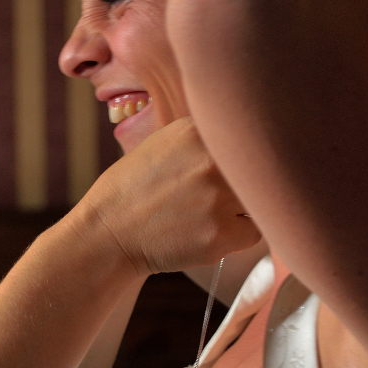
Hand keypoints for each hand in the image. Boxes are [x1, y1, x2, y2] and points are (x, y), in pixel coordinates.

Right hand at [73, 118, 258, 275]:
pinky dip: (238, 236)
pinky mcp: (221, 235)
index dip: (245, 151)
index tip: (235, 164)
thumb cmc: (133, 190)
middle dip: (245, 181)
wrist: (108, 234)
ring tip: (209, 213)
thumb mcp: (162, 144)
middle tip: (220, 193)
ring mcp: (217, 199)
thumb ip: (202, 138)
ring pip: (259, 200)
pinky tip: (208, 232)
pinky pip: (254, 233)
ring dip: (244, 208)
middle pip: (258, 166)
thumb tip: (247, 137)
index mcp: (194, 131)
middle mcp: (210, 161)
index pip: (245, 134)